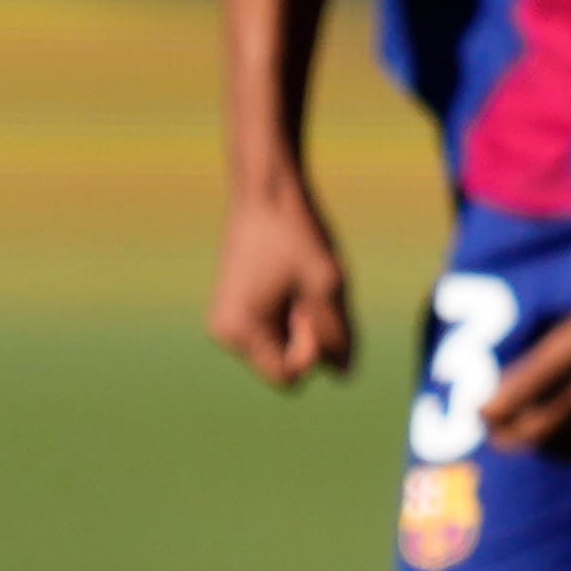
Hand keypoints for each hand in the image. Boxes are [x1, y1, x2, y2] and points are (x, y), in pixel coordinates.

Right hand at [209, 177, 354, 388]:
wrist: (266, 192)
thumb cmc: (296, 234)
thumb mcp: (329, 285)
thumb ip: (339, 334)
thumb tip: (343, 375)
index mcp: (239, 332)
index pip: (288, 377)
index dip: (312, 352)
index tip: (311, 311)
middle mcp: (226, 333)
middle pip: (285, 362)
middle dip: (307, 337)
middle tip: (307, 292)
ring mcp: (230, 320)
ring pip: (283, 345)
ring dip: (302, 324)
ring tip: (298, 283)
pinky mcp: (239, 308)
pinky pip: (277, 328)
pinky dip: (293, 312)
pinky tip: (292, 281)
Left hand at [481, 261, 570, 460]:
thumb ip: (549, 356)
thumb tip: (503, 396)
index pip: (518, 391)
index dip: (489, 410)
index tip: (478, 412)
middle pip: (537, 427)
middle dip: (507, 435)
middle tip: (493, 433)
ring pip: (564, 443)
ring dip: (538, 444)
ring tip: (525, 436)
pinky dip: (569, 451)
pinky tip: (559, 444)